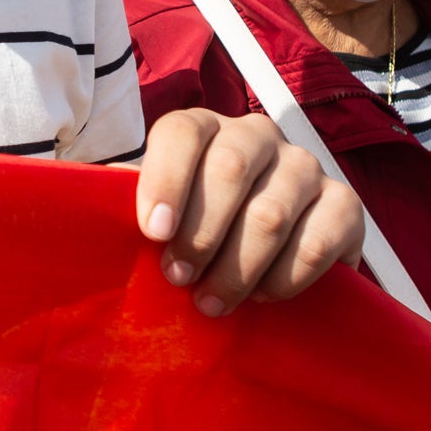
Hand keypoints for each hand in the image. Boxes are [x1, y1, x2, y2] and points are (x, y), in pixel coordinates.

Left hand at [134, 109, 364, 315]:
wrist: (265, 261)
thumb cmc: (193, 233)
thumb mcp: (156, 215)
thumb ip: (124, 204)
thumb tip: (84, 201)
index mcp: (204, 129)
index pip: (183, 132)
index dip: (167, 179)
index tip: (154, 233)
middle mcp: (258, 136)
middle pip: (230, 168)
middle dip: (200, 234)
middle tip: (179, 279)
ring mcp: (306, 167)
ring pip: (271, 213)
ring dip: (236, 267)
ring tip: (211, 302)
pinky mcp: (346, 206)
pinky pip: (317, 243)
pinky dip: (284, 278)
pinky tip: (261, 296)